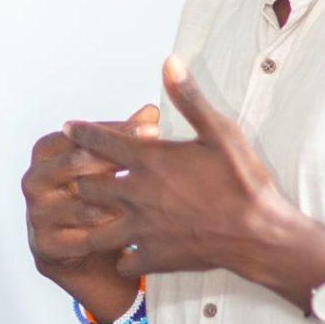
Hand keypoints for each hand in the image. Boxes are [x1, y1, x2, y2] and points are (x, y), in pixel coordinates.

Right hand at [21, 103, 159, 286]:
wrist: (76, 248)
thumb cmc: (92, 193)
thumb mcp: (103, 161)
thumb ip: (122, 137)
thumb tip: (151, 111)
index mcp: (46, 152)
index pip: (80, 134)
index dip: (117, 130)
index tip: (152, 129)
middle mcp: (35, 180)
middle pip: (77, 162)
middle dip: (116, 158)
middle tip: (152, 157)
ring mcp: (38, 213)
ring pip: (83, 202)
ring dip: (117, 200)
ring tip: (150, 194)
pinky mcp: (46, 244)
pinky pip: (83, 236)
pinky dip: (109, 232)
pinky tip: (136, 228)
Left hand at [63, 55, 293, 279]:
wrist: (257, 232)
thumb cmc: (242, 179)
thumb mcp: (219, 131)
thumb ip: (189, 97)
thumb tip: (169, 62)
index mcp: (150, 160)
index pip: (102, 141)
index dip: (82, 132)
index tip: (68, 128)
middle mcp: (137, 194)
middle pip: (88, 186)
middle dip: (84, 179)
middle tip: (86, 176)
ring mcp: (141, 228)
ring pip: (95, 227)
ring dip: (93, 221)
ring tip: (93, 218)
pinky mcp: (152, 256)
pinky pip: (122, 261)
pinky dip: (122, 255)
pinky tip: (127, 251)